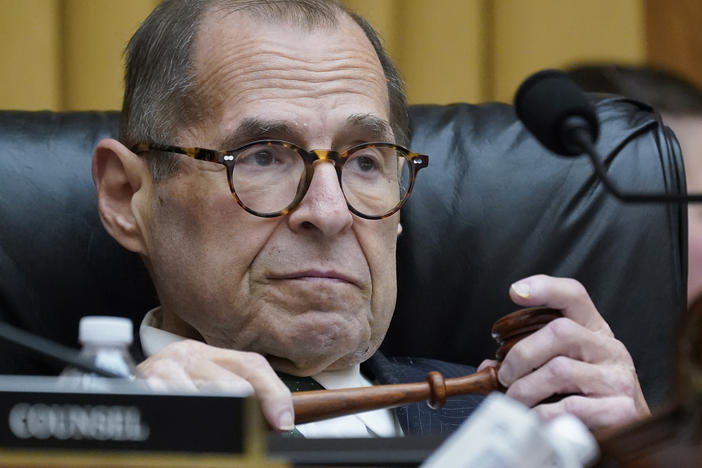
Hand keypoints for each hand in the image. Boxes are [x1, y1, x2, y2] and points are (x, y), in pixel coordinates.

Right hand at [138, 339, 293, 430]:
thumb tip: (278, 419)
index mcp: (207, 352)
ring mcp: (163, 370)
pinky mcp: (143, 387)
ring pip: (209, 399)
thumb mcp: (203, 381)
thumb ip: (238, 391)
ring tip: (218, 436)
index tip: (284, 422)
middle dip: (246, 414)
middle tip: (248, 434)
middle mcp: (186, 355)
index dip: (274, 394)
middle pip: (235, 385)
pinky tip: (187, 431)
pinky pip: (175, 404)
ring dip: (216, 422)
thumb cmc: (167, 388)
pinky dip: (187, 423)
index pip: (252, 365)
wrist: (111, 383)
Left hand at [480, 274, 649, 428]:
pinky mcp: (620, 410)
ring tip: (516, 400)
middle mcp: (610, 349)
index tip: (515, 291)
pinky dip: (542, 413)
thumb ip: (529, 360)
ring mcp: (618, 379)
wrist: (630, 436)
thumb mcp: (563, 368)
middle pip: (559, 331)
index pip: (574, 295)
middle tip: (505, 376)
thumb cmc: (587, 398)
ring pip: (559, 370)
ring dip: (526, 388)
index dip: (545, 287)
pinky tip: (535, 418)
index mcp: (594, 331)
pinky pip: (569, 407)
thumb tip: (488, 367)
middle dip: (521, 354)